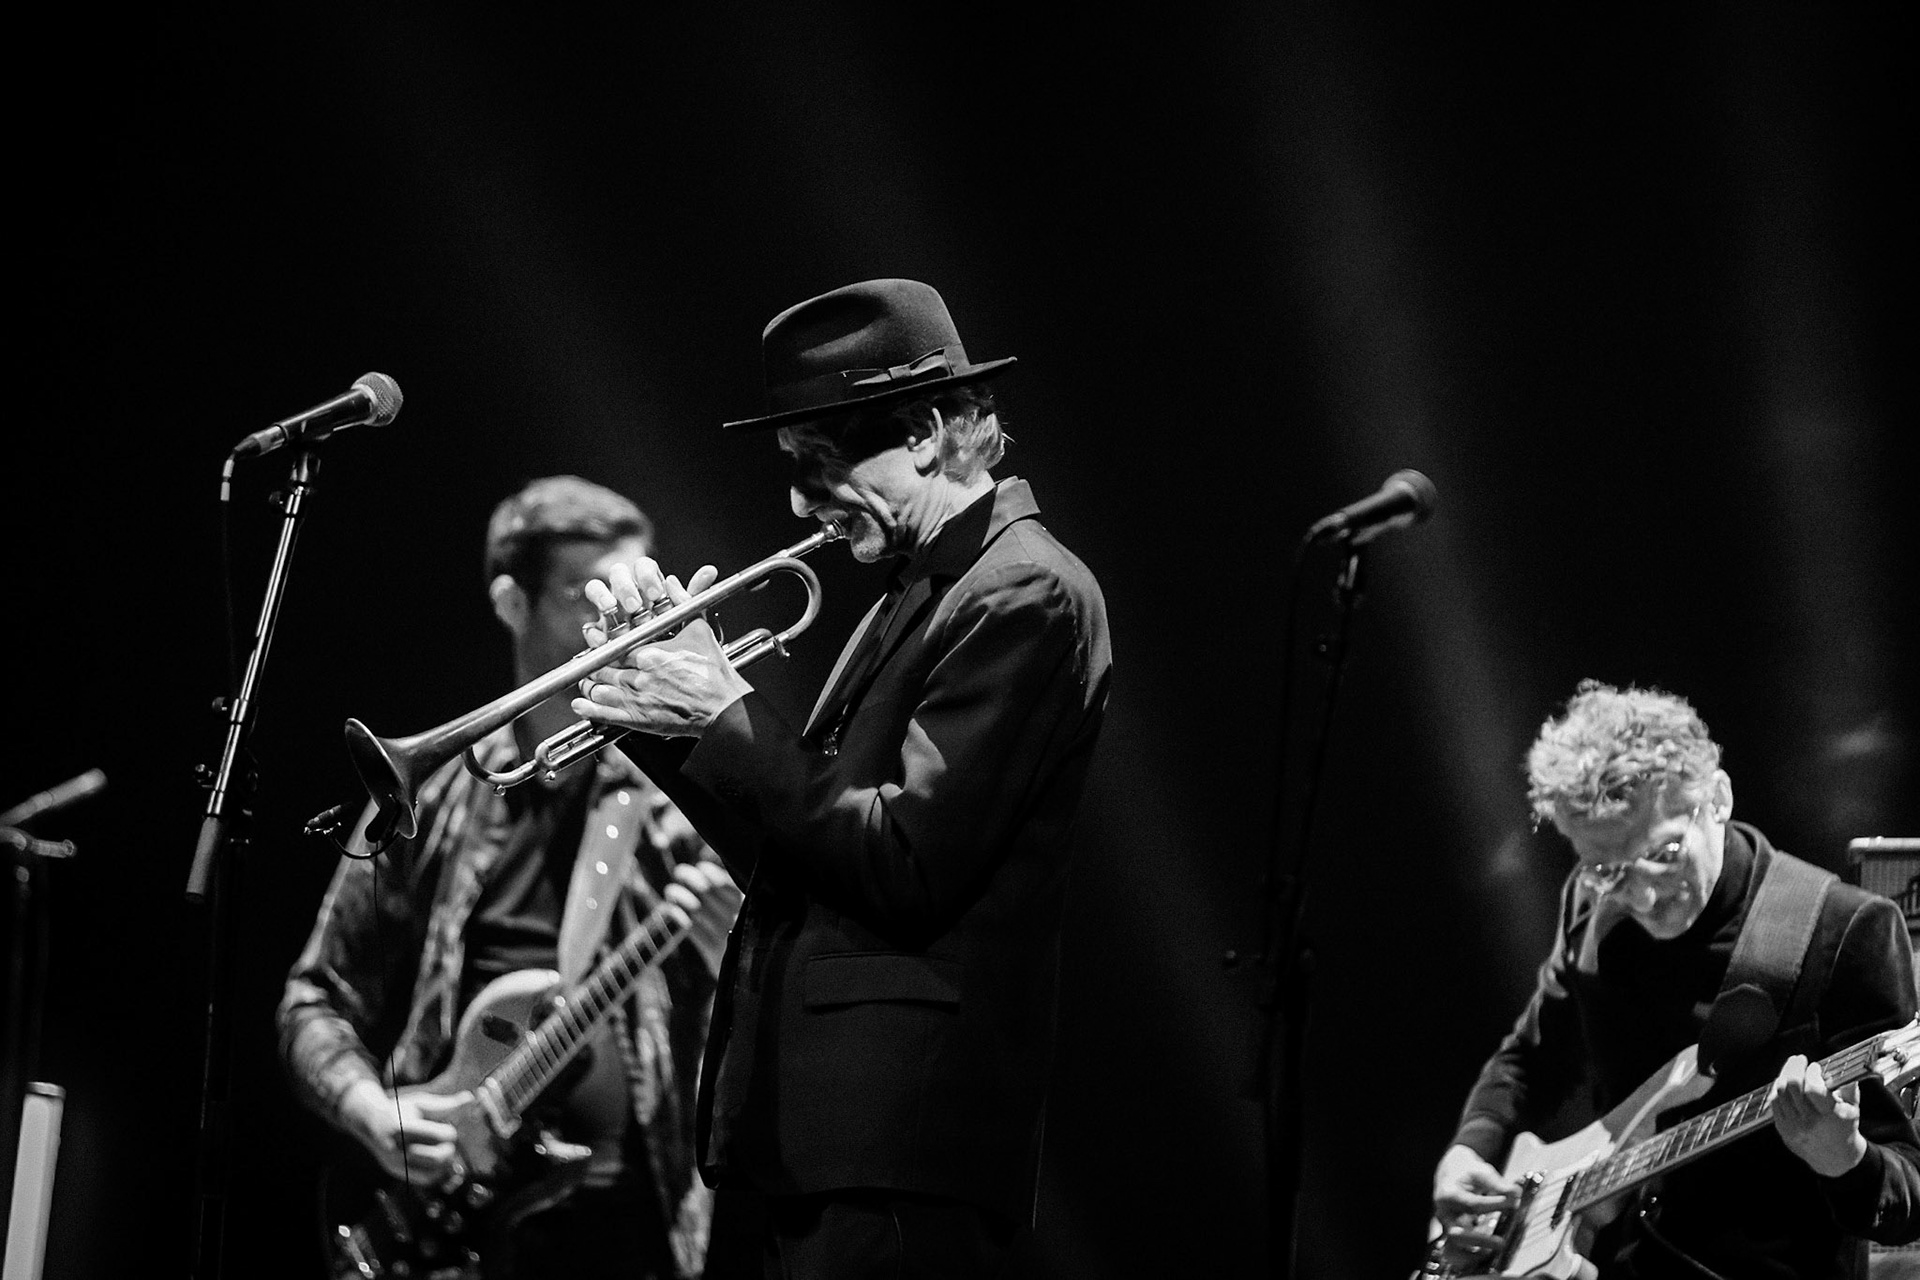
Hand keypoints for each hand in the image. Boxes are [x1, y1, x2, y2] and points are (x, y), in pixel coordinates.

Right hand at [338, 1077, 471, 1185]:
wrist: (370, 1124)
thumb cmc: (400, 1110)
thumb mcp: (420, 1103)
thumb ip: (446, 1104)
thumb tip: (471, 1098)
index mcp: (402, 1128)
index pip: (438, 1136)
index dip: (449, 1131)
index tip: (446, 1126)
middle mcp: (397, 1150)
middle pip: (438, 1158)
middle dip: (449, 1149)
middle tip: (446, 1141)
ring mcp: (396, 1164)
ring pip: (434, 1173)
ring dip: (445, 1162)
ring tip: (442, 1149)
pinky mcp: (398, 1173)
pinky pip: (425, 1180)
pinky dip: (437, 1172)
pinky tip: (437, 1160)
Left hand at [573, 561, 747, 737]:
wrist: (724, 709)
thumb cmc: (714, 673)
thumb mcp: (700, 631)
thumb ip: (683, 603)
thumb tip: (671, 582)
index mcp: (651, 653)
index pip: (615, 646)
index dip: (604, 646)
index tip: (600, 645)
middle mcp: (640, 676)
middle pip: (603, 668)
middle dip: (595, 666)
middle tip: (592, 665)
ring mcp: (638, 699)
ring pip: (599, 689)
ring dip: (591, 686)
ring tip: (589, 683)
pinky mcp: (639, 720)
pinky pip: (605, 714)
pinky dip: (588, 709)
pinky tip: (580, 705)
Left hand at [662, 859, 742, 972]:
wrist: (751, 976)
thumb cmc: (745, 937)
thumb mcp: (749, 916)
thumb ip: (733, 896)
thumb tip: (708, 871)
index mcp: (749, 906)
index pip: (728, 885)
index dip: (712, 874)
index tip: (700, 866)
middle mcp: (737, 919)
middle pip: (708, 892)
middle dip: (691, 878)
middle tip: (680, 872)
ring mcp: (724, 936)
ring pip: (695, 908)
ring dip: (679, 895)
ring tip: (670, 890)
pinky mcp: (712, 951)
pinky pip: (691, 929)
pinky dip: (678, 915)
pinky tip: (669, 908)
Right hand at [1432, 1143, 1519, 1256]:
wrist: (1451, 1173)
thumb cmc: (1467, 1172)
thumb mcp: (1480, 1171)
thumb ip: (1497, 1183)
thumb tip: (1516, 1194)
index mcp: (1448, 1194)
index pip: (1472, 1204)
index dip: (1494, 1205)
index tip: (1514, 1203)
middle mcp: (1444, 1213)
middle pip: (1456, 1233)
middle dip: (1479, 1240)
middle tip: (1502, 1242)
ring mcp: (1447, 1226)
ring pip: (1454, 1247)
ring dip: (1473, 1254)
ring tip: (1493, 1256)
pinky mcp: (1453, 1235)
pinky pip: (1457, 1252)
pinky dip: (1471, 1258)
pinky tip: (1488, 1258)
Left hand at [1771, 1053, 1867, 1176]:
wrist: (1835, 1159)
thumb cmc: (1845, 1128)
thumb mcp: (1853, 1109)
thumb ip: (1849, 1087)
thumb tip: (1841, 1067)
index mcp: (1829, 1116)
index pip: (1814, 1088)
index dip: (1812, 1073)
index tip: (1815, 1066)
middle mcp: (1809, 1121)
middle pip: (1792, 1086)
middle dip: (1794, 1068)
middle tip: (1799, 1059)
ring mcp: (1793, 1126)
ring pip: (1780, 1092)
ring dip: (1784, 1075)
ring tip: (1791, 1067)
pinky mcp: (1782, 1129)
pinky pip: (1774, 1103)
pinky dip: (1777, 1089)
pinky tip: (1783, 1081)